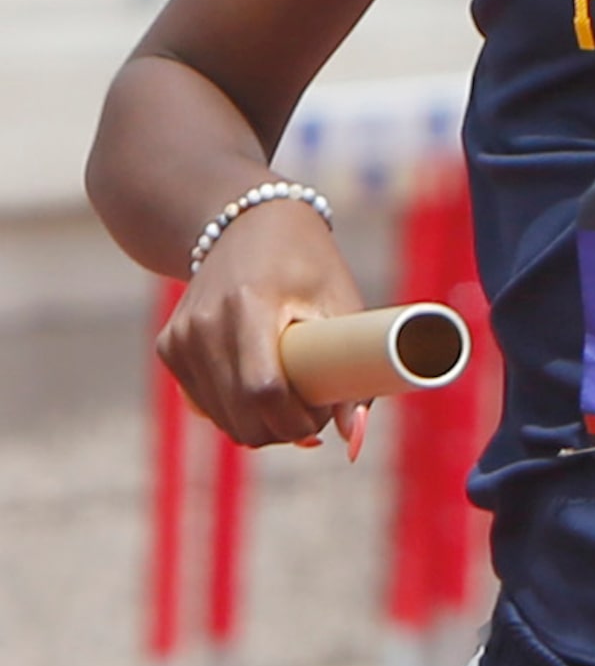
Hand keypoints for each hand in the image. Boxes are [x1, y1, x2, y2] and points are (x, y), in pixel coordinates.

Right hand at [156, 197, 370, 449]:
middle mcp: (204, 322)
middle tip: (313, 419)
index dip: (295, 420)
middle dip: (280, 431)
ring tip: (292, 405)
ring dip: (257, 427)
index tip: (322, 420)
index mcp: (249, 304)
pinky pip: (203, 403)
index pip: (264, 389)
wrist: (245, 222)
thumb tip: (354, 443)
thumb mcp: (340, 303)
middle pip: (240, 413)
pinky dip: (233, 412)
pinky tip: (260, 394)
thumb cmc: (307, 262)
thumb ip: (353, 372)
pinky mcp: (169, 347)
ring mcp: (180, 336)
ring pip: (220, 417)